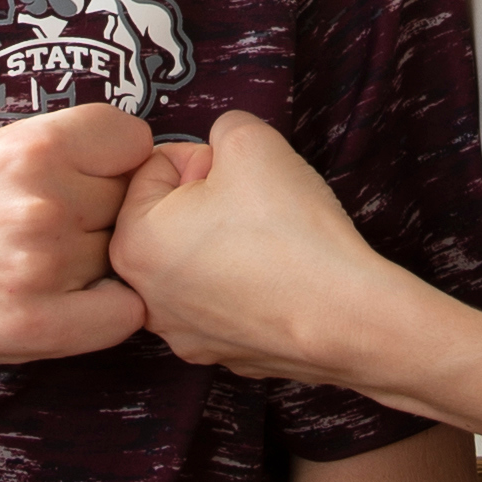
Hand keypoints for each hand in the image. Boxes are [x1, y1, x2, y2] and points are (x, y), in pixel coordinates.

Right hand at [0, 103, 155, 383]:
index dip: (116, 158)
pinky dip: (106, 311)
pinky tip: (67, 304)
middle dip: (100, 210)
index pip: (131, 139)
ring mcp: (44, 268)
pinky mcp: (40, 327)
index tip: (95, 173)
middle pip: (127, 199)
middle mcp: (42, 203)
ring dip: (94, 262)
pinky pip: (124, 313)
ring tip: (34, 265)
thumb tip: (117, 149)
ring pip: (120, 256)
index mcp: (26, 147)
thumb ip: (44, 148)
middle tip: (47, 227)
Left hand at [109, 111, 382, 384]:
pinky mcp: (220, 352)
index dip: (203, 159)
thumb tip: (221, 144)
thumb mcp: (251, 141)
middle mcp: (146, 297)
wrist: (346, 317)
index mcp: (134, 242)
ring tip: (269, 240)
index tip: (237, 175)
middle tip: (254, 203)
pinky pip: (224, 299)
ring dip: (225, 242)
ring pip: (198, 260)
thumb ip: (221, 128)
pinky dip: (245, 283)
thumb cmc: (293, 232)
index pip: (154, 168)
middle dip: (208, 201)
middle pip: (170, 218)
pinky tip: (277, 277)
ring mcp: (183, 333)